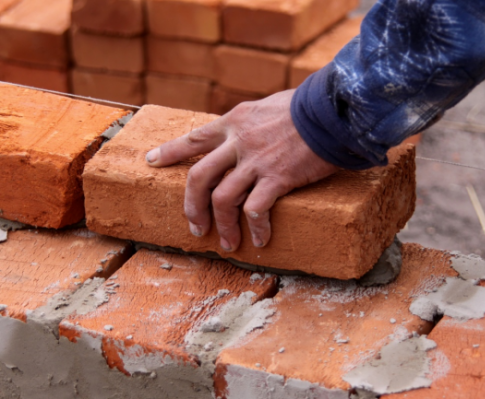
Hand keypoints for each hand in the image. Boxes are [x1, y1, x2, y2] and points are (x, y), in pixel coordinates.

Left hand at [145, 89, 338, 251]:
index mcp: (234, 122)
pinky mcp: (277, 178)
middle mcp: (238, 142)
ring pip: (223, 199)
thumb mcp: (266, 107)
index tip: (152, 160)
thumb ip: (249, 124)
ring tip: (228, 244)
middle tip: (195, 227)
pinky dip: (255, 228)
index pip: (194, 138)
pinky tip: (260, 240)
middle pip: (199, 177)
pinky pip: (256, 210)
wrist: (332, 110)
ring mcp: (256, 161)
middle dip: (191, 206)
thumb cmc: (305, 107)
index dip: (170, 151)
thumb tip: (245, 134)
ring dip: (222, 226)